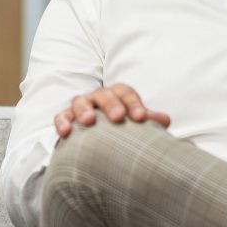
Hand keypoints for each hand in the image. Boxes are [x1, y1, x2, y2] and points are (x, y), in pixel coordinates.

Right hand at [54, 83, 170, 137]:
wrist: (97, 133)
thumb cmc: (119, 125)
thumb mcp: (134, 121)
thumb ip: (148, 120)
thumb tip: (165, 120)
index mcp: (117, 95)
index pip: (125, 93)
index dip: (133, 103)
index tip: (141, 118)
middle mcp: (98, 97)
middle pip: (104, 95)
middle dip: (111, 104)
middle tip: (118, 117)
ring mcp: (81, 106)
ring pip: (80, 102)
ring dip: (84, 110)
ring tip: (89, 121)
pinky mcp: (66, 117)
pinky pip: (61, 116)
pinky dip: (62, 122)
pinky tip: (66, 132)